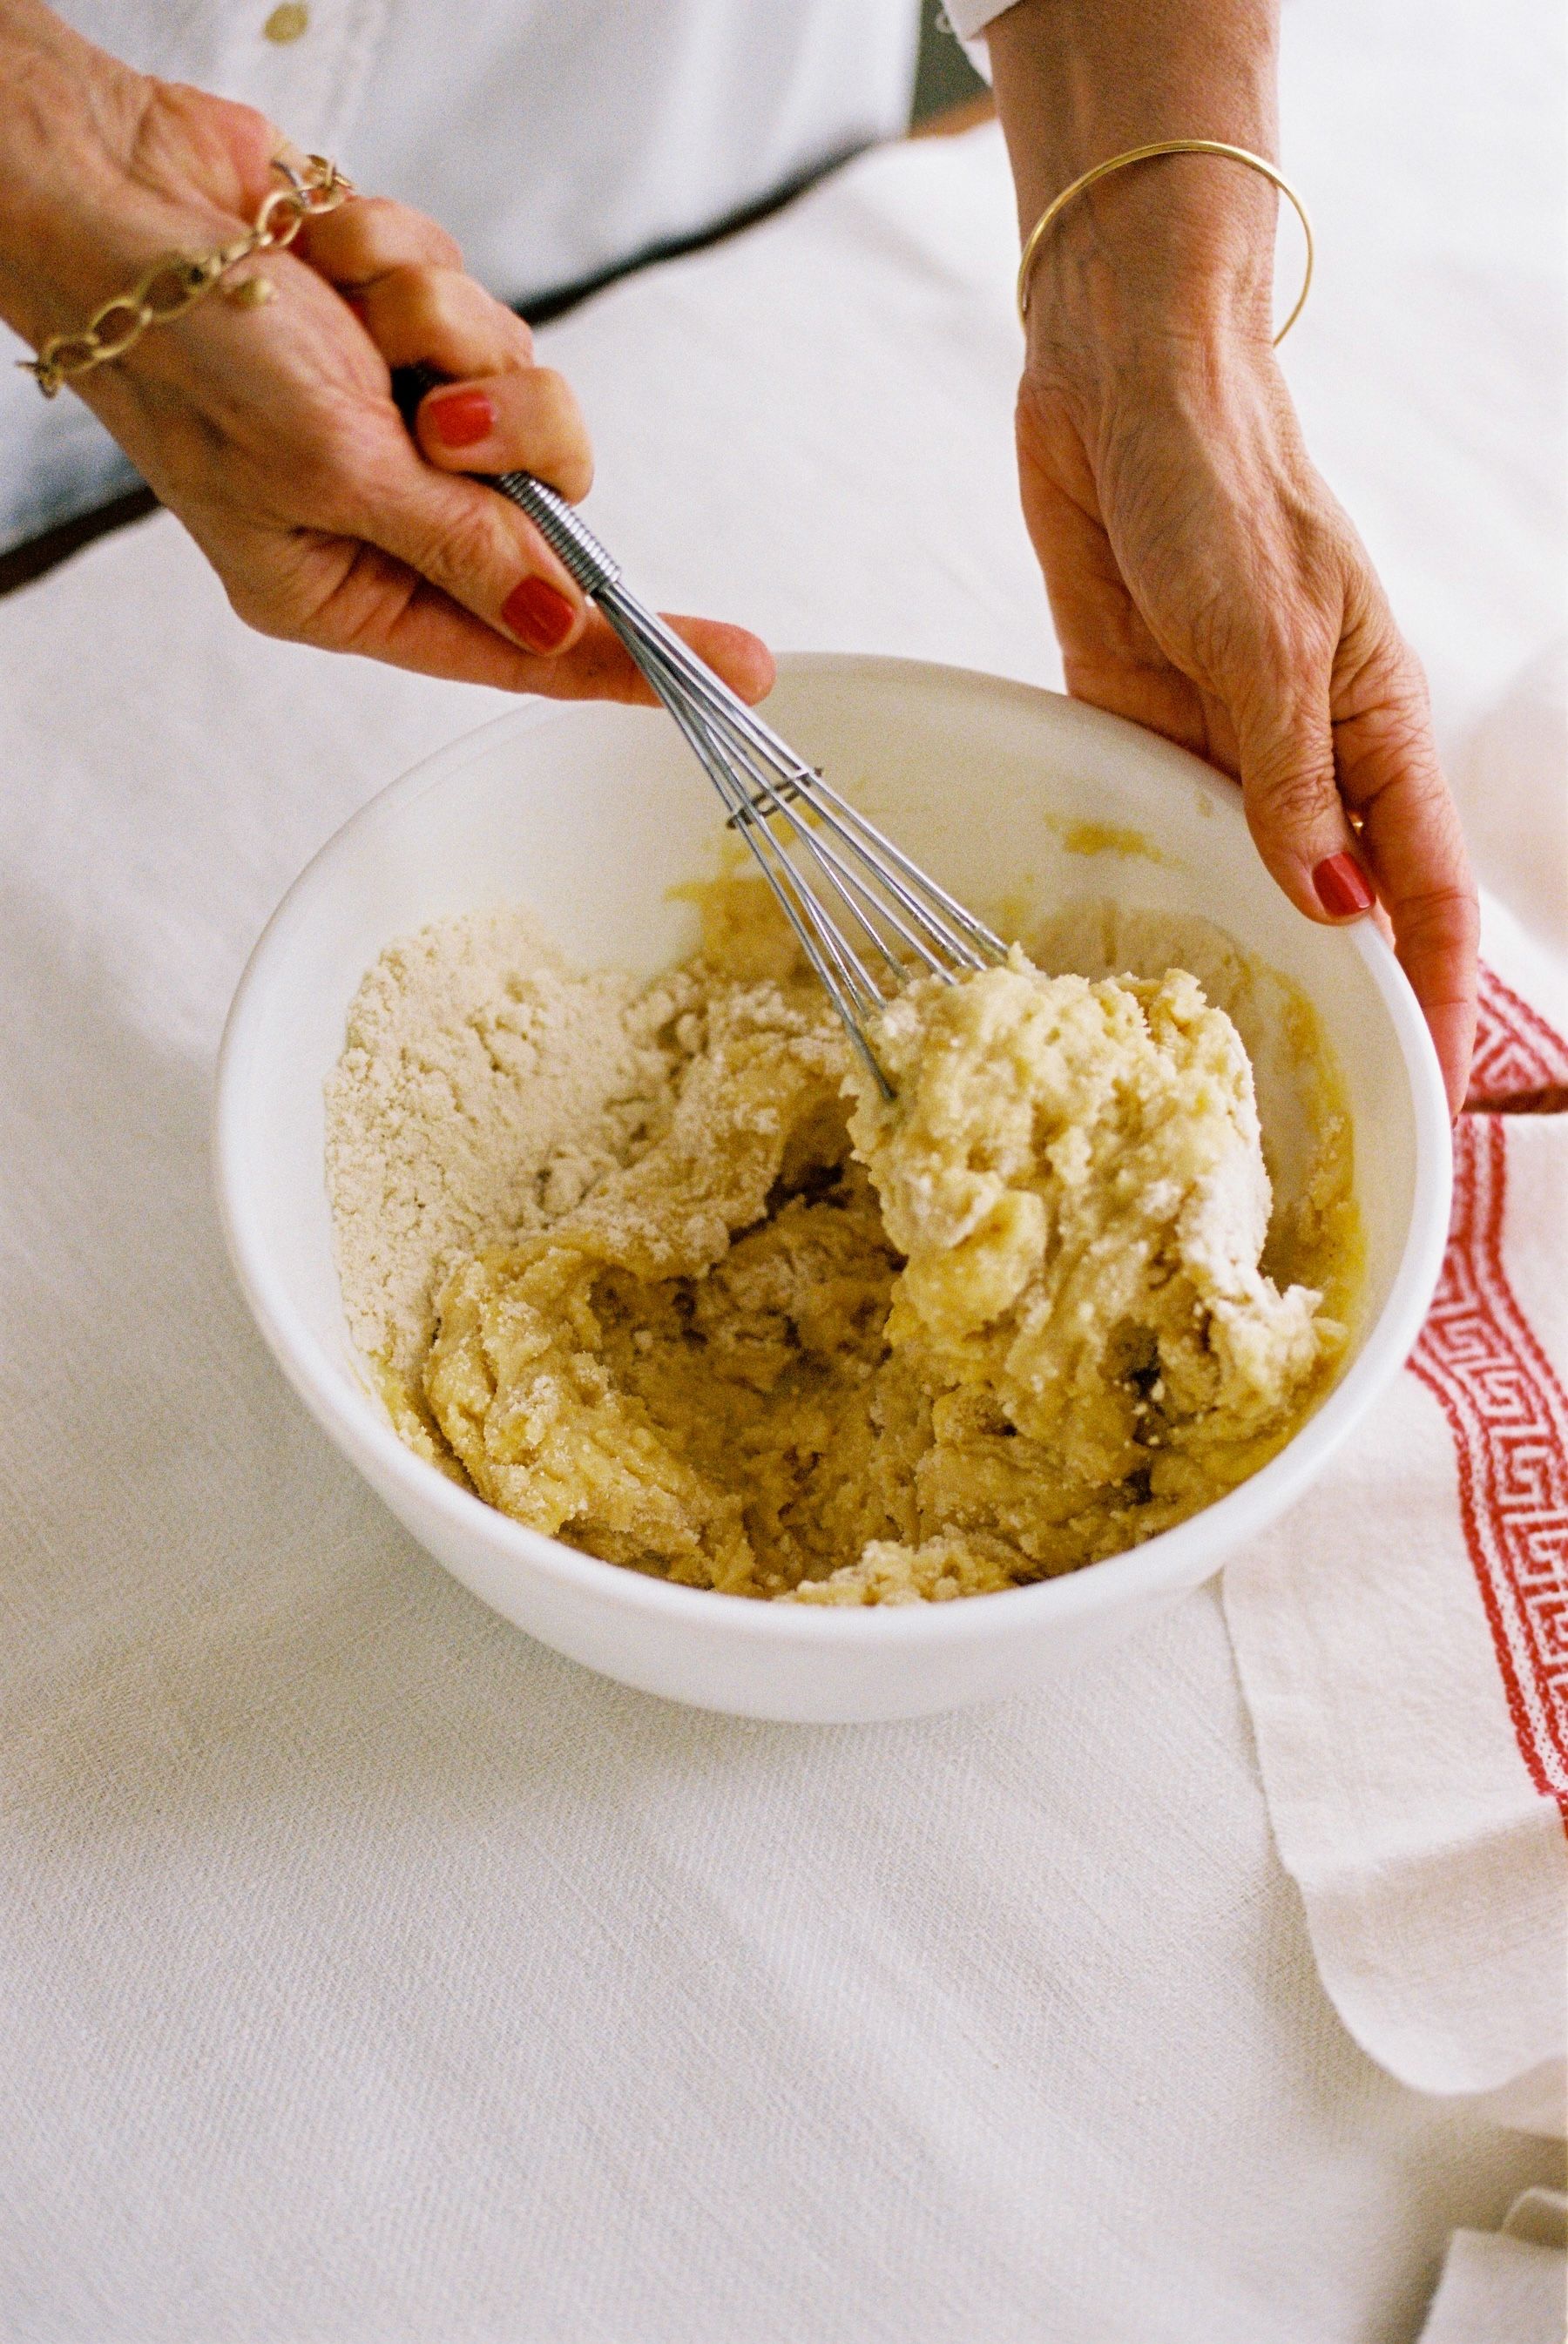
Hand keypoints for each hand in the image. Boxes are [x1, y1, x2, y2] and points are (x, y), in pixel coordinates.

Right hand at [0, 15, 771, 704]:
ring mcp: (395, 416)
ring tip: (360, 309)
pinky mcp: (403, 329)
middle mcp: (382, 513)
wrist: (113, 194)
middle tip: (442, 410)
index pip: (518, 645)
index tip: (735, 671)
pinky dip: (411, 269)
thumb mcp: (334, 473)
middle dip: (514, 440)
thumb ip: (462, 549)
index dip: (628, 659)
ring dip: (452, 335)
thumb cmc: (188, 352)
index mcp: (346, 587)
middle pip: (545, 508)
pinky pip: (477, 304)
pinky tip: (329, 256)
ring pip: (525, 394)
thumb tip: (559, 623)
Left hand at [1015, 315, 1477, 1116]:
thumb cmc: (1227, 481)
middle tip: (1310, 1121)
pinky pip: (1142, 829)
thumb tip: (1333, 911)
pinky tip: (1121, 966)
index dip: (1434, 1002)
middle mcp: (1303, 757)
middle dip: (1331, 1009)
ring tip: (1206, 1078)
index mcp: (1375, 731)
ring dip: (1229, 965)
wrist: (1124, 384)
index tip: (1431, 1097)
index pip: (1424, 898)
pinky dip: (1138, 892)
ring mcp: (1217, 750)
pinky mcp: (1132, 728)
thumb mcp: (1270, 637)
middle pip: (1335, 912)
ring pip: (1236, 884)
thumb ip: (1289, 780)